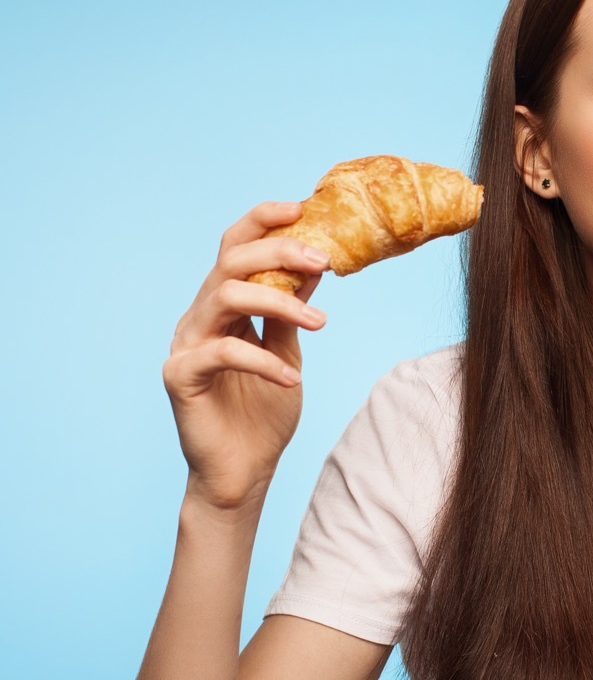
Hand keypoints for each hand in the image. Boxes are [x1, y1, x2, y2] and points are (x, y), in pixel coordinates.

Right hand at [163, 201, 330, 511]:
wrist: (244, 471)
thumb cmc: (263, 413)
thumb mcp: (288, 349)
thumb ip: (293, 310)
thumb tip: (317, 264)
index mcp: (223, 305)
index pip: (235, 246)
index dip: (264, 221)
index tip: (303, 208)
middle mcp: (200, 317)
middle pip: (231, 261)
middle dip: (279, 252)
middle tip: (324, 260)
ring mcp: (186, 344)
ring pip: (226, 297)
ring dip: (279, 302)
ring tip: (320, 325)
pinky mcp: (180, 376)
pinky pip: (223, 352)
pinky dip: (264, 361)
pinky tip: (293, 378)